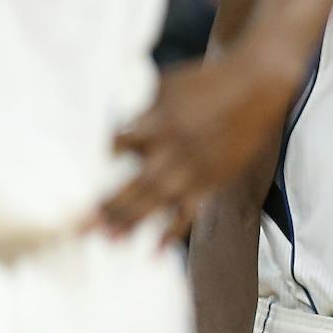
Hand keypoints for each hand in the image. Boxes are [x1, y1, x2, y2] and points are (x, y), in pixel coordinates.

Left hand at [95, 53, 301, 240]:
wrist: (256, 83)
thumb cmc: (207, 81)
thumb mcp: (167, 85)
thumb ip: (141, 110)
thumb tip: (114, 130)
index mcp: (158, 121)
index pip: (117, 147)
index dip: (97, 163)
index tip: (75, 180)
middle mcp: (173, 148)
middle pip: (132, 182)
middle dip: (106, 205)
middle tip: (79, 228)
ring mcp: (193, 168)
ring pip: (157, 202)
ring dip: (132, 223)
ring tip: (108, 242)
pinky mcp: (212, 181)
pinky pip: (189, 212)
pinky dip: (171, 232)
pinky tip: (152, 251)